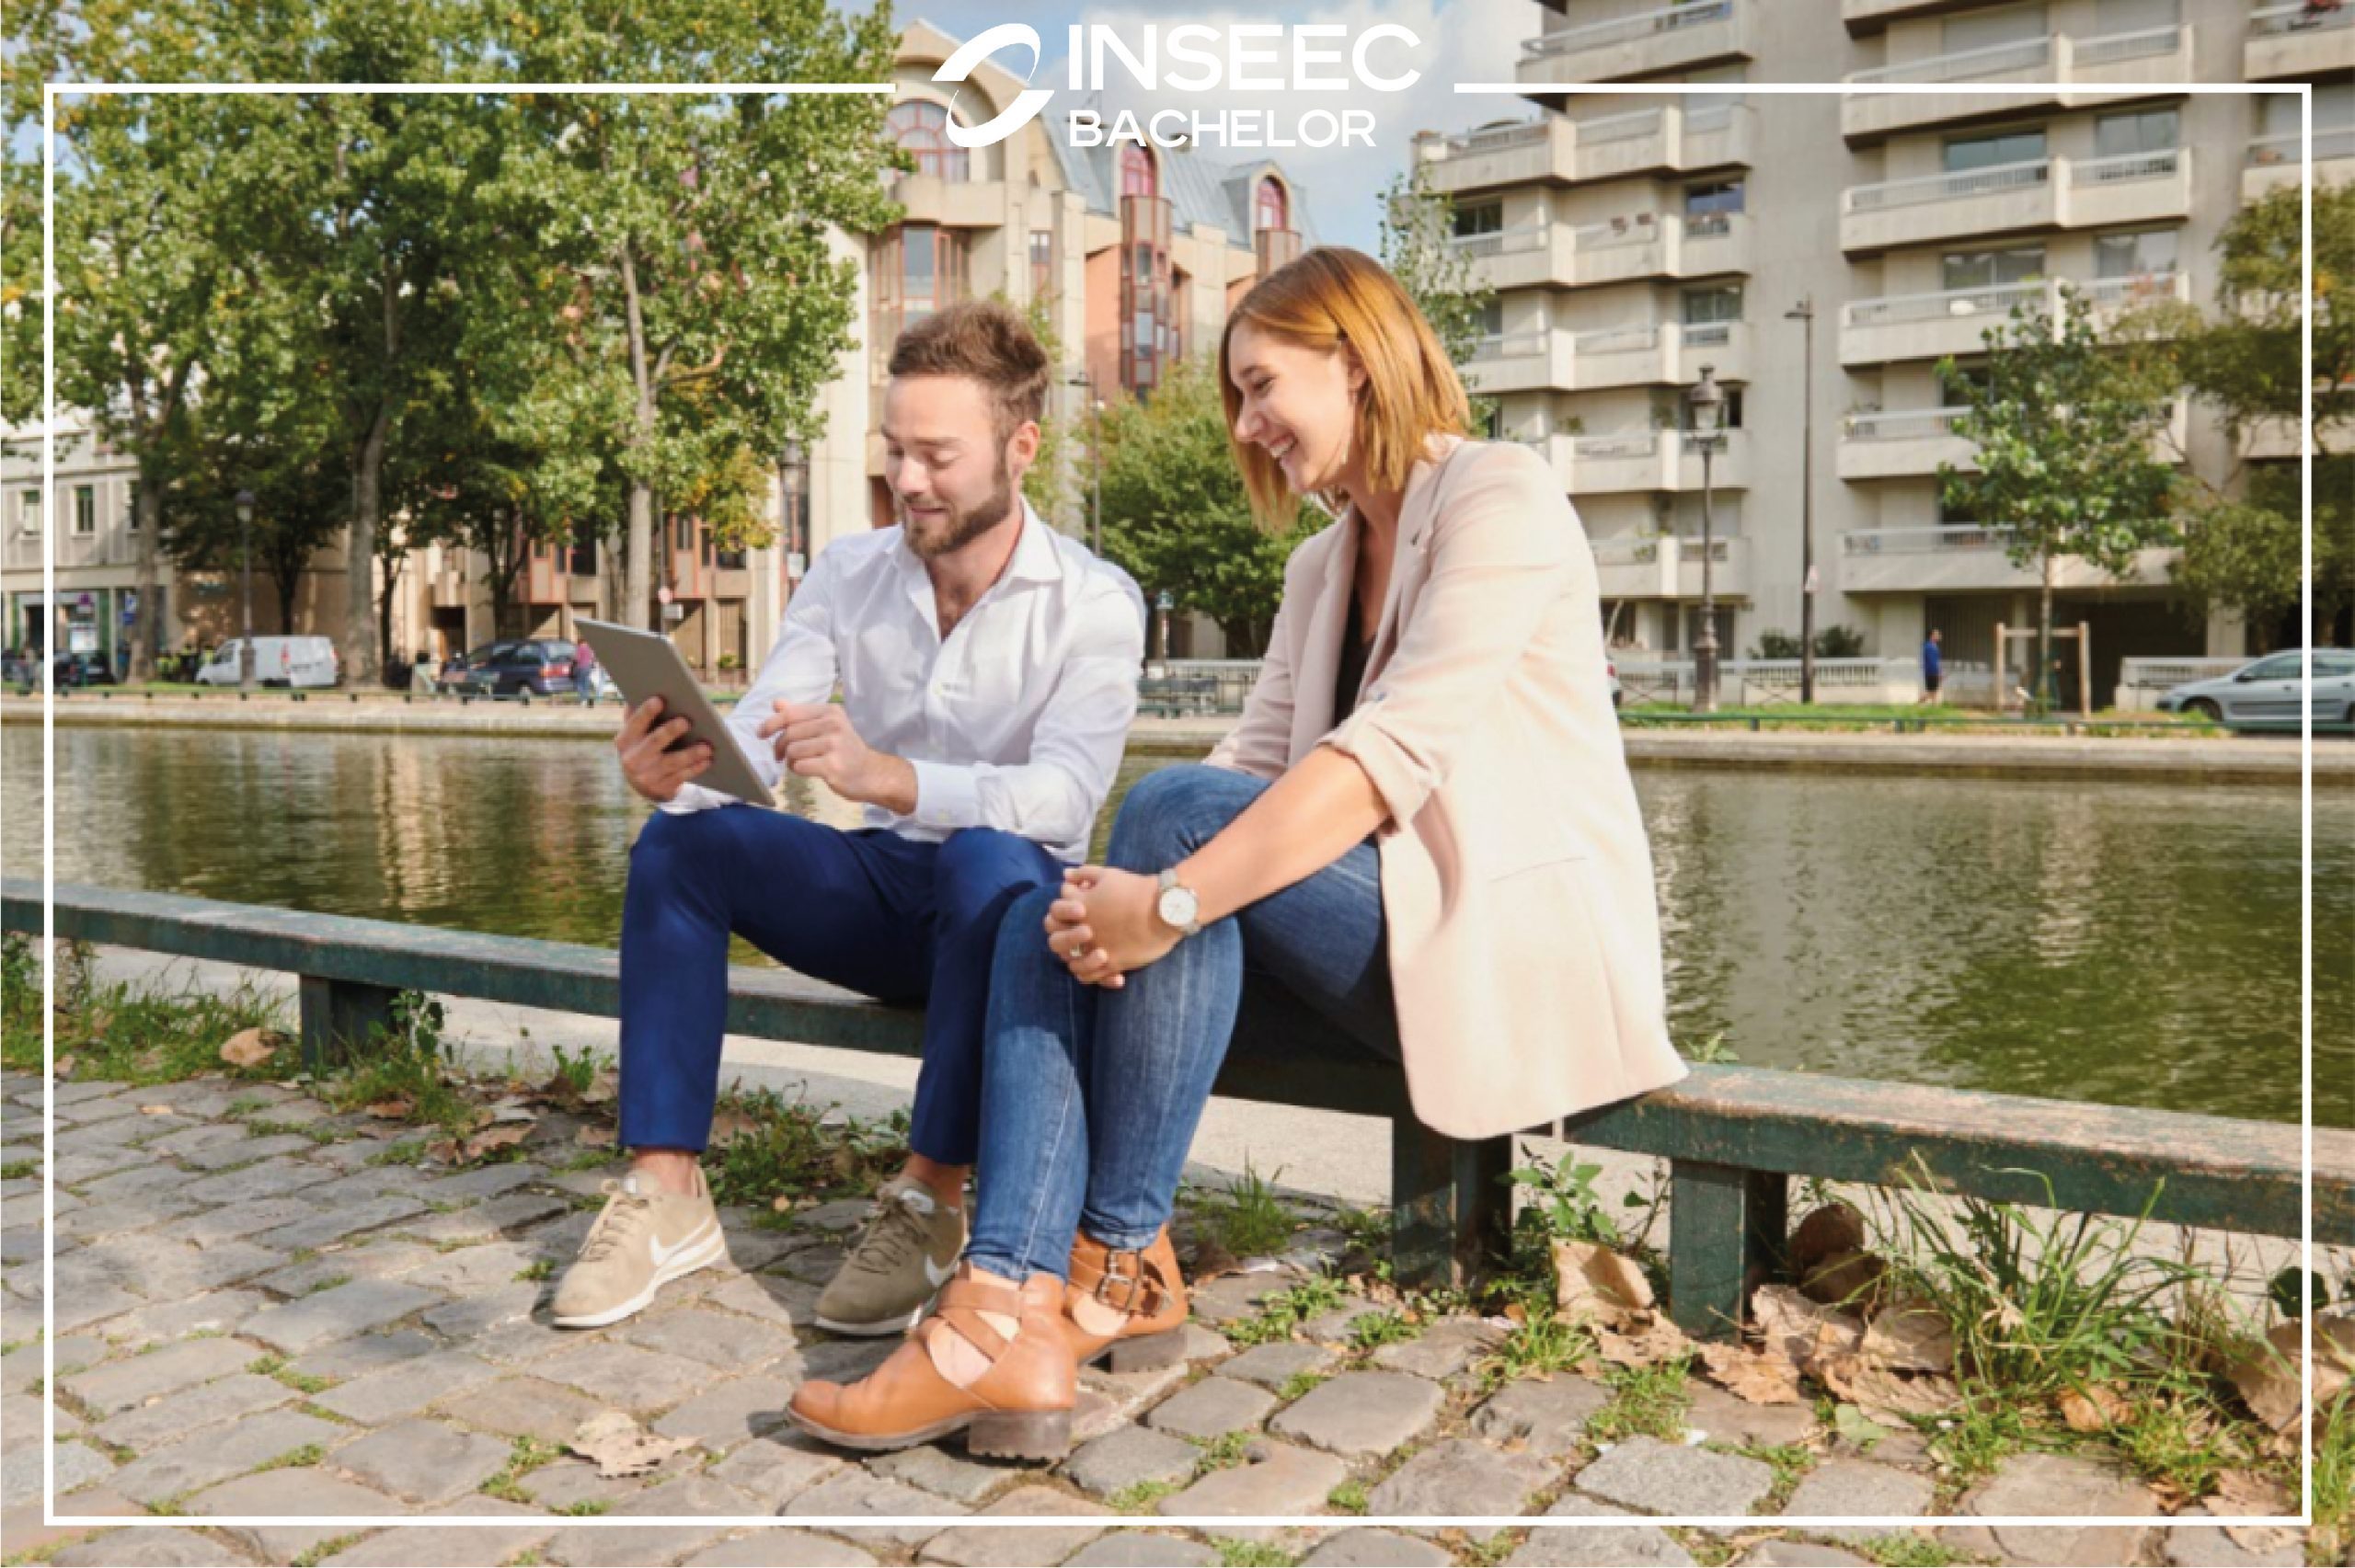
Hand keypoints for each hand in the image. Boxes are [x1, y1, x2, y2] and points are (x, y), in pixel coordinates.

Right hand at [615, 696, 710, 803]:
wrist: (641, 783)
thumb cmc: (642, 746)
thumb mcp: (634, 733)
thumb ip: (637, 715)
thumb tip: (644, 687)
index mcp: (625, 740)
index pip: (635, 723)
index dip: (646, 712)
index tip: (660, 699)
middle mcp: (632, 759)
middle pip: (654, 743)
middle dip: (670, 731)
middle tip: (686, 721)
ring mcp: (647, 776)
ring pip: (672, 762)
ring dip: (691, 754)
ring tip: (707, 746)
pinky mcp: (661, 788)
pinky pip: (682, 777)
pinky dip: (695, 768)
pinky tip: (707, 760)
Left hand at [757, 700, 904, 806]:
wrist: (872, 774)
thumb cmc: (845, 750)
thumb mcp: (827, 727)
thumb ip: (801, 715)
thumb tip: (776, 703)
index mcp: (831, 712)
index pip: (791, 713)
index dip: (771, 723)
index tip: (761, 733)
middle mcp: (833, 725)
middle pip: (789, 734)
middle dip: (779, 747)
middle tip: (781, 756)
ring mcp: (834, 745)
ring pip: (792, 751)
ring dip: (790, 760)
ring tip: (802, 763)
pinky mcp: (832, 766)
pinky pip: (799, 766)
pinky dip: (797, 770)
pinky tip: (808, 771)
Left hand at [1043, 866, 1179, 987]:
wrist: (1164, 908)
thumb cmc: (1137, 888)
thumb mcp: (1109, 875)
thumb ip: (1084, 874)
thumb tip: (1066, 875)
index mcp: (1079, 906)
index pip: (1055, 912)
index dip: (1063, 912)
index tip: (1078, 911)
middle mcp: (1083, 929)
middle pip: (1056, 941)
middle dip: (1064, 937)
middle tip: (1081, 934)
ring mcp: (1096, 948)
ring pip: (1070, 962)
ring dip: (1075, 958)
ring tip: (1087, 953)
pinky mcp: (1111, 963)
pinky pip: (1090, 975)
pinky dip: (1090, 972)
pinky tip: (1099, 964)